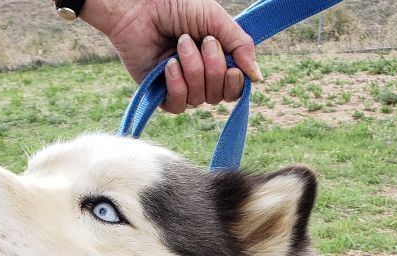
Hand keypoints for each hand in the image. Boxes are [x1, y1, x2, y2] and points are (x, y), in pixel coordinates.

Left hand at [79, 0, 260, 111]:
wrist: (140, 5)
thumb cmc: (176, 5)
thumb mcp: (216, 19)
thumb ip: (241, 45)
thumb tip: (257, 78)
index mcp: (216, 59)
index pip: (234, 88)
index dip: (234, 82)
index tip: (231, 65)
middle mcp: (200, 77)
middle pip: (219, 96)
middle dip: (213, 69)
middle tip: (202, 42)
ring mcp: (180, 86)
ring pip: (200, 99)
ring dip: (193, 69)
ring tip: (180, 44)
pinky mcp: (160, 94)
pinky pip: (178, 105)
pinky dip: (177, 84)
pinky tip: (169, 64)